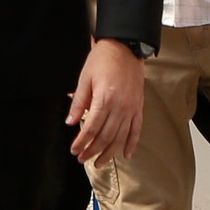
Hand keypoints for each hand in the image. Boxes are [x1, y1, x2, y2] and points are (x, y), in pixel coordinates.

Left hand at [68, 37, 146, 162]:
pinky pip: (137, 130)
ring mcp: (131, 108)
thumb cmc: (102, 60)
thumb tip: (70, 122)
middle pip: (106, 136)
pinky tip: (126, 155)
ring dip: (109, 152)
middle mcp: (120, 106)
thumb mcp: (85, 78)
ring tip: (99, 163)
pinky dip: (131, 144)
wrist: (125, 46)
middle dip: (93, 150)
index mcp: (105, 99)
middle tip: (82, 158)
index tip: (74, 150)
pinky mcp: (139, 107)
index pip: (91, 128)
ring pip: (121, 137)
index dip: (81, 142)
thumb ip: (79, 102)